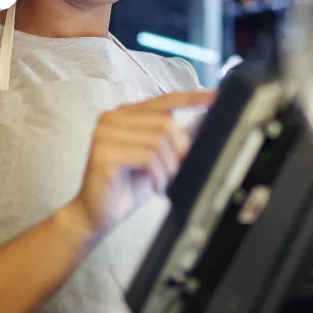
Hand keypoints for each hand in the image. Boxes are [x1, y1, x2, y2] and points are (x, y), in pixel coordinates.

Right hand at [71, 91, 214, 234]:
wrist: (98, 214)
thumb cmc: (127, 186)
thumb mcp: (157, 159)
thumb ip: (174, 141)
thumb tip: (206, 126)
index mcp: (126, 114)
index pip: (164, 100)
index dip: (192, 98)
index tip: (215, 98)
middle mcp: (113, 117)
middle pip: (166, 122)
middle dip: (180, 150)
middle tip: (177, 171)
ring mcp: (105, 132)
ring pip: (159, 139)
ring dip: (169, 166)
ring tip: (164, 181)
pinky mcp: (103, 151)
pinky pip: (147, 156)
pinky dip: (158, 174)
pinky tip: (155, 185)